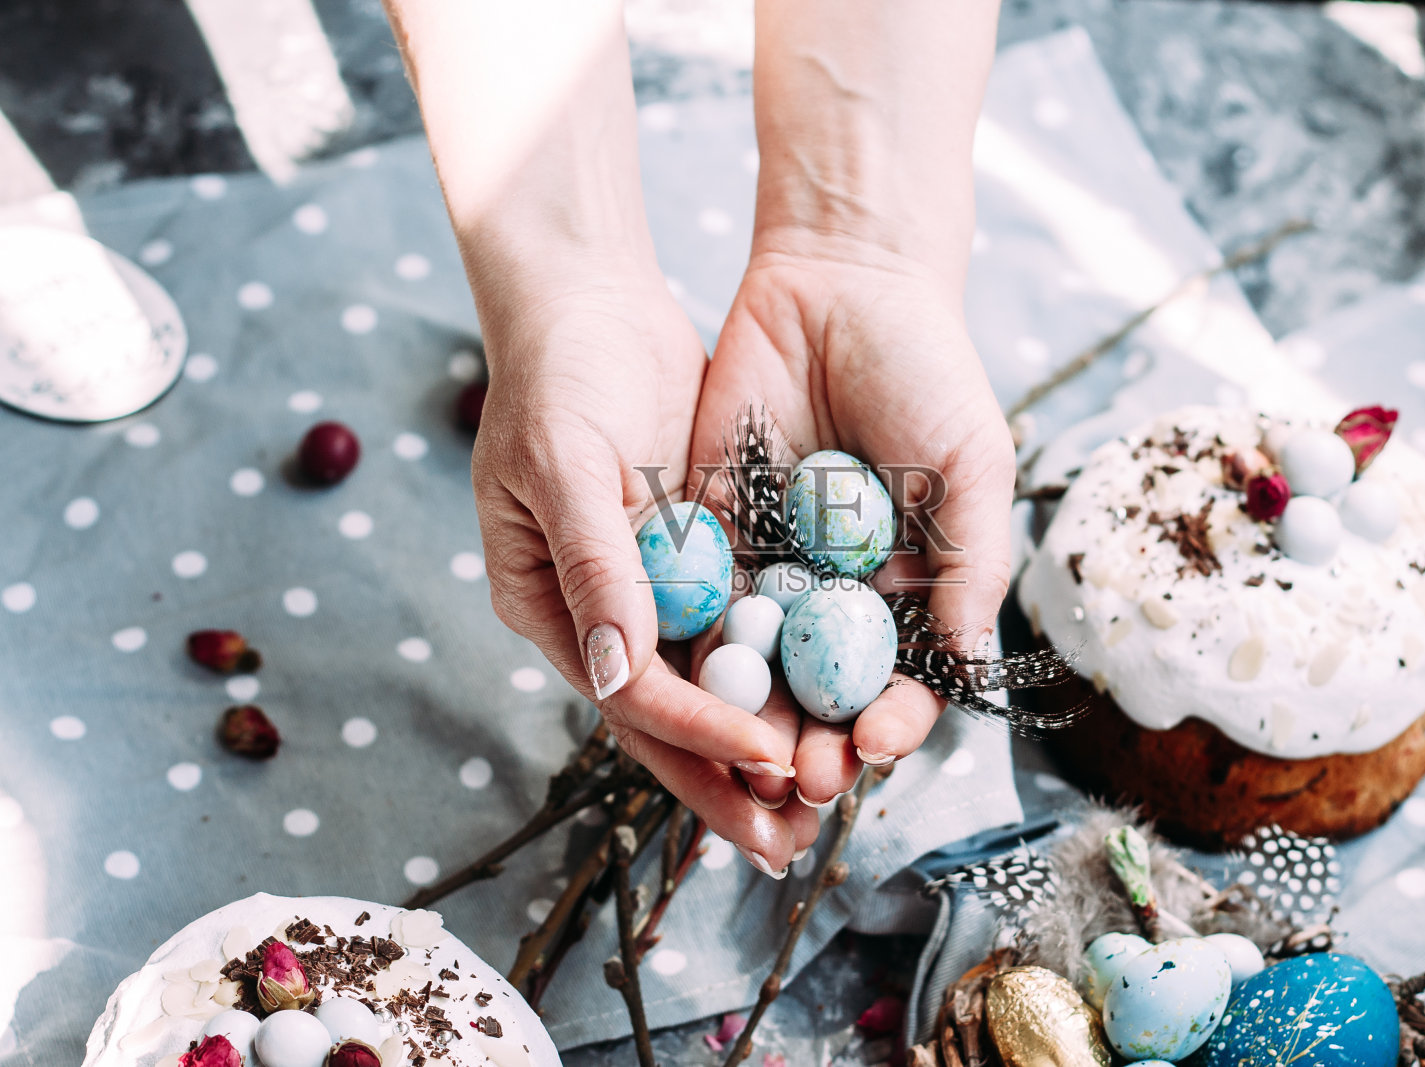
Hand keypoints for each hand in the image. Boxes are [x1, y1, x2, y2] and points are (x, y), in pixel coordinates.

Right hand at [471, 262, 818, 871]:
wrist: (586, 302)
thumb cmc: (557, 374)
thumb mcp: (566, 463)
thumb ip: (594, 565)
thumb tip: (618, 672)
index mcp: (552, 604)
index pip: (632, 693)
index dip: (700, 731)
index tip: (770, 757)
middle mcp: (603, 613)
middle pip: (672, 717)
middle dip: (732, 780)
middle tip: (794, 840)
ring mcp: (652, 587)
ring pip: (714, 684)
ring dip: (764, 742)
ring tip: (825, 795)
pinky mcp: (698, 555)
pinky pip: (743, 627)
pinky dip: (780, 670)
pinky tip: (831, 705)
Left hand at [690, 230, 1015, 813]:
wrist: (841, 283)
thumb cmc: (928, 372)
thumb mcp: (972, 467)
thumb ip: (970, 565)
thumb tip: (970, 668)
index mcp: (909, 586)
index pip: (902, 680)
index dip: (893, 722)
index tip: (878, 746)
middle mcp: (839, 592)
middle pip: (824, 692)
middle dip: (817, 742)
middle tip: (803, 779)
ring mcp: (774, 566)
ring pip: (760, 666)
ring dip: (753, 719)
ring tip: (746, 761)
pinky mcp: (712, 533)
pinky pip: (701, 602)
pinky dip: (698, 649)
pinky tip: (692, 687)